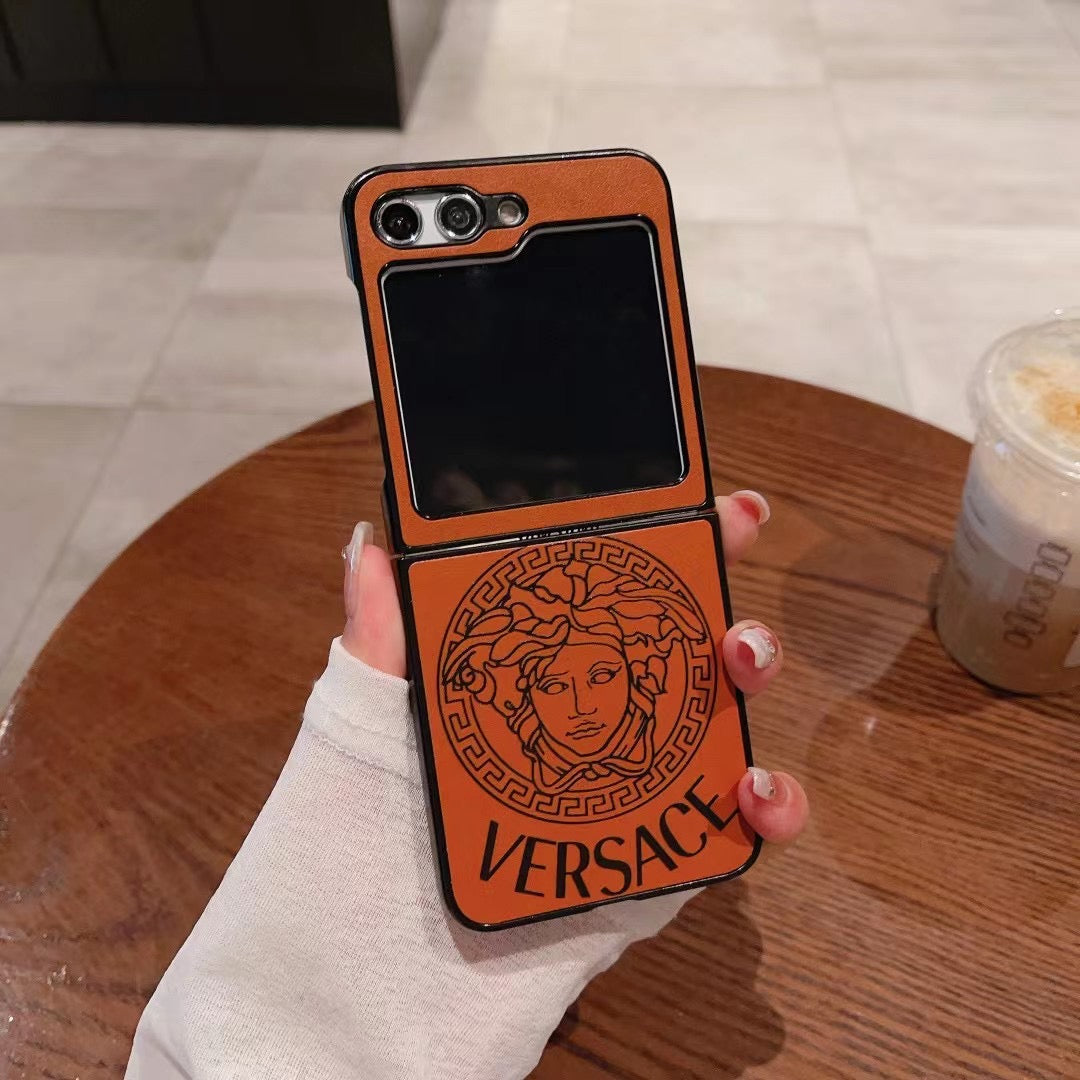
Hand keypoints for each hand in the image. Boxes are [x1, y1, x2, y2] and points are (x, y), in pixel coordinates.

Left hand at [341, 489, 808, 846]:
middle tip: (733, 616)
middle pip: (691, 640)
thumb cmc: (369, 830)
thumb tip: (370, 543)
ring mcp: (639, 779)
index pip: (617, 586)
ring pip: (726, 714)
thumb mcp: (367, 718)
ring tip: (742, 669)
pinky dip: (772, 802)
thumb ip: (382, 638)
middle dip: (733, 604)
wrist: (390, 965)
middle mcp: (603, 712)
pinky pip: (736, 822)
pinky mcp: (662, 849)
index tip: (723, 505)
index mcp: (542, 667)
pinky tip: (753, 792)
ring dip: (757, 676)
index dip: (677, 538)